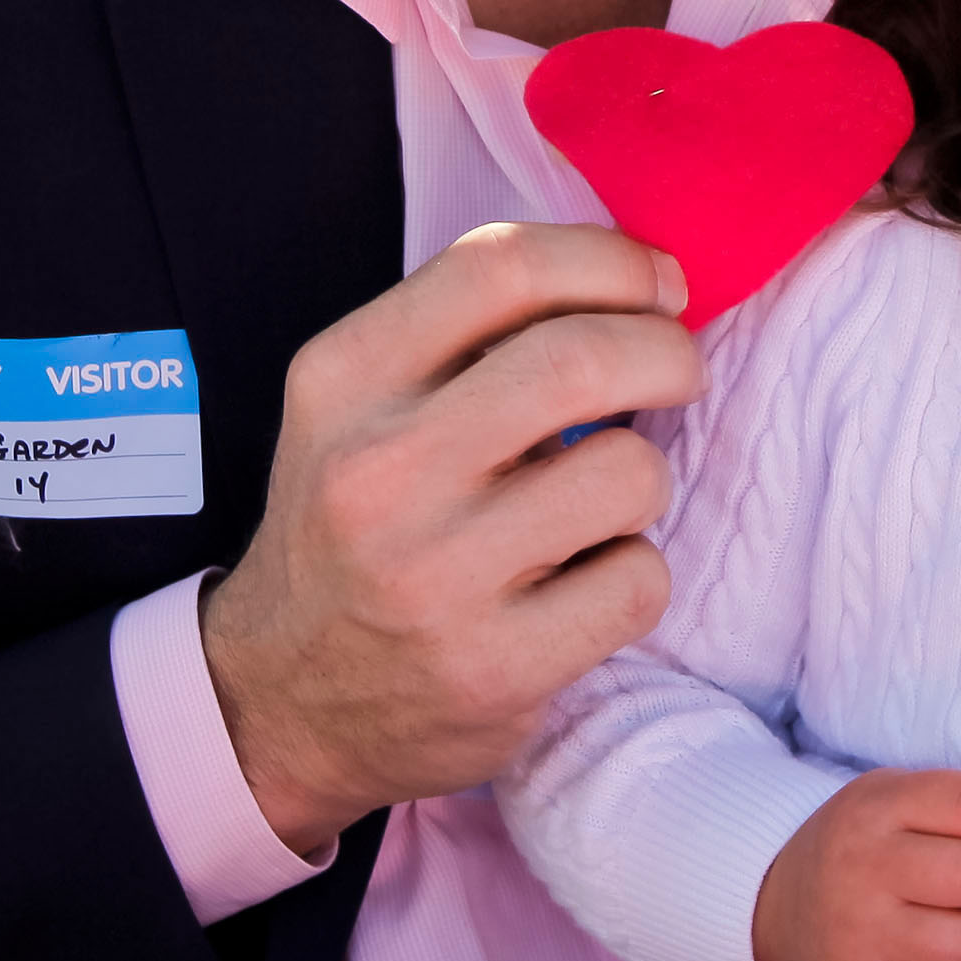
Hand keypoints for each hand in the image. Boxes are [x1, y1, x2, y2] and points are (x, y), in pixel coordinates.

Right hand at [201, 222, 702, 850]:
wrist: (282, 700)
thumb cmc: (355, 524)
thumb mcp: (360, 404)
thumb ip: (468, 333)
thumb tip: (638, 281)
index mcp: (342, 379)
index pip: (501, 267)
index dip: (610, 260)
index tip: (659, 284)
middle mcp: (377, 472)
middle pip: (580, 357)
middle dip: (666, 351)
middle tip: (678, 369)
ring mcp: (434, 578)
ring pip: (628, 472)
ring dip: (644, 476)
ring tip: (601, 502)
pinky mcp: (494, 669)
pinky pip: (639, 581)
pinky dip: (635, 574)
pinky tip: (583, 585)